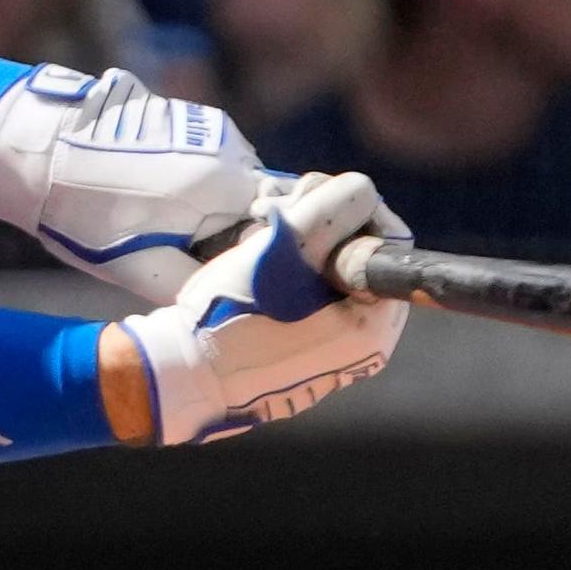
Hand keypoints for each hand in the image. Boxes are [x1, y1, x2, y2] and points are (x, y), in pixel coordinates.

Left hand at [0, 66, 269, 297]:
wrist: (35, 147)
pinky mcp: (189, 119)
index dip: (275, 256)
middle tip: (201, 263)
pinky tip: (157, 202)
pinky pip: (215, 163)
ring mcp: (210, 128)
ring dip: (222, 212)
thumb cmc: (83, 213)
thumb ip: (198, 289)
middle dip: (246, 236)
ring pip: (240, 184)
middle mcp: (229, 149)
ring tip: (169, 231)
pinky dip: (202, 188)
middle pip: (267, 203)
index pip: (289, 224)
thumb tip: (241, 307)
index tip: (249, 279)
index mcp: (224, 187)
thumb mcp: (141, 270)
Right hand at [112, 171, 407, 443]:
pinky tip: (251, 270)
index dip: (353, 208)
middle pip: (359, 259)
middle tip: (274, 212)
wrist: (180, 378)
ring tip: (253, 239)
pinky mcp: (300, 359)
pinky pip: (309, 302)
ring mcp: (331, 358)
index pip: (390, 244)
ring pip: (330, 277)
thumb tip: (365, 191)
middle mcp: (362, 350)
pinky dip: (286, 276)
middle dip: (320, 225)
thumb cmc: (233, 314)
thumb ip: (334, 210)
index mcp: (373, 328)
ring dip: (297, 245)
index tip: (308, 201)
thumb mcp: (287, 248)